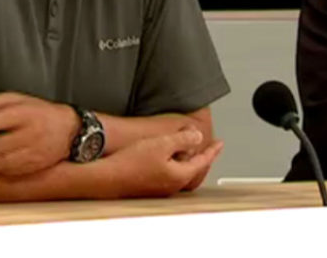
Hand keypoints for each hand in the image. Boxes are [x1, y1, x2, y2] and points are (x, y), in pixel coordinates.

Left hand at [0, 92, 78, 175]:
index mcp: (28, 113)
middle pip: (4, 144)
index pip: (7, 118)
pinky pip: (15, 170)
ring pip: (7, 161)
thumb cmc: (37, 112)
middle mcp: (33, 132)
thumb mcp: (17, 99)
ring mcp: (36, 151)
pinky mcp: (37, 165)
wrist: (68, 130)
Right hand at [106, 129, 222, 197]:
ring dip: (189, 163)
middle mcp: (172, 186)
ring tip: (191, 153)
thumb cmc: (132, 161)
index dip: (212, 151)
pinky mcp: (149, 188)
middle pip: (195, 172)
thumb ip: (183, 140)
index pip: (202, 162)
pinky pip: (170, 176)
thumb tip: (198, 137)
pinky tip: (169, 160)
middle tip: (209, 149)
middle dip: (203, 159)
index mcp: (179, 175)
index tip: (219, 144)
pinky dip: (176, 167)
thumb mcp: (162, 143)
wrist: (107, 177)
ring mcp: (160, 189)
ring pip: (182, 175)